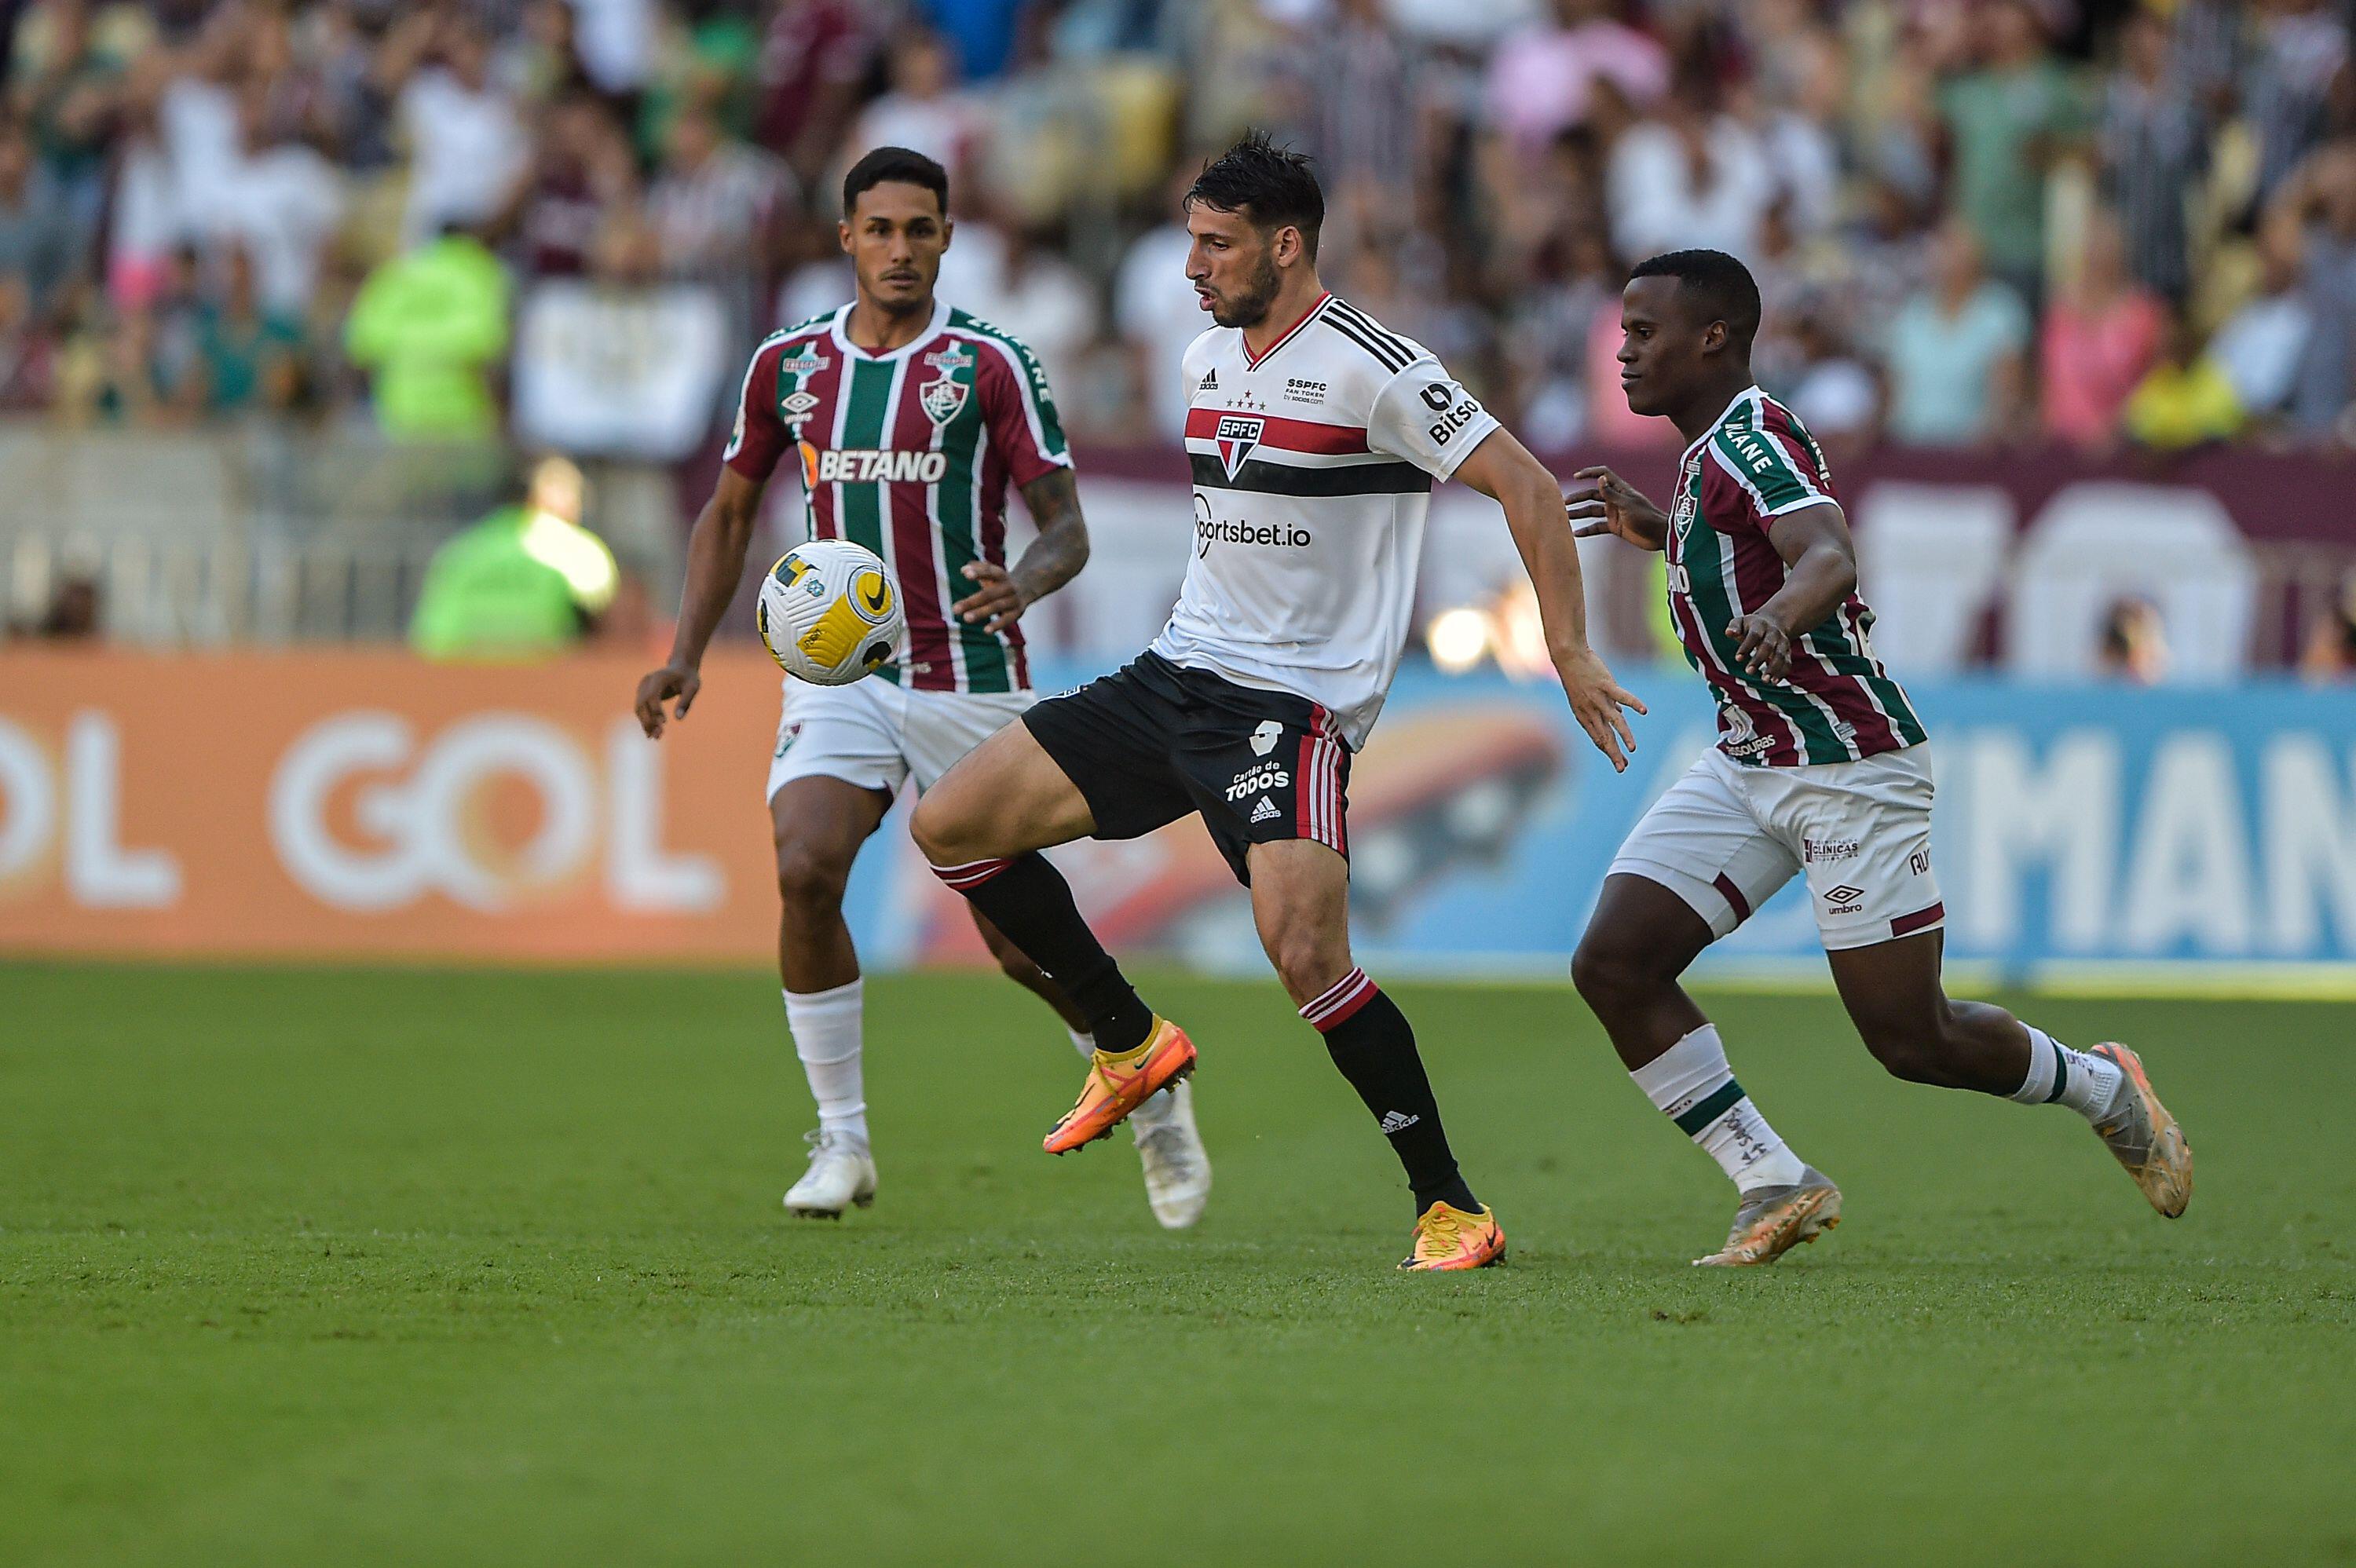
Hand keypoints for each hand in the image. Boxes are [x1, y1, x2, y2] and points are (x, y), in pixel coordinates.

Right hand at [634, 663, 699, 737]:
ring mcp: (642, 687)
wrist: (681, 668)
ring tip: (656, 737)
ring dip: (646, 723)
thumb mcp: (692, 687)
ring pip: (639, 708)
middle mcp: (647, 681)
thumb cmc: (689, 678)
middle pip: (642, 703)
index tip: (664, 722)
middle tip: (659, 735)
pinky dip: (645, 721)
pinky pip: (641, 709)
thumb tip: (679, 718)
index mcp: (659, 677)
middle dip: (649, 720)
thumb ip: (685, 701)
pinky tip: (651, 734)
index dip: (656, 709)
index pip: (652, 695)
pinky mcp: (642, 694)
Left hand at [952, 561, 1031, 634]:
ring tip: (966, 618)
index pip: (989, 572)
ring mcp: (1013, 600)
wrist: (1026, 587)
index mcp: (1000, 575)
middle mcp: (1008, 587)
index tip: (965, 574)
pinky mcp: (1017, 612)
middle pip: (989, 594)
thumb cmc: (1000, 581)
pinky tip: (986, 630)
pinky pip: (1007, 619)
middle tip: (955, 609)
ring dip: (981, 613)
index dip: (978, 572)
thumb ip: (977, 568)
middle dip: (972, 602)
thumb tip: (963, 569)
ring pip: (997, 606)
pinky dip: (998, 625)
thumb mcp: (992, 571)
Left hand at [1556, 646, 1646, 772]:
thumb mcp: (1586, 696)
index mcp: (1585, 715)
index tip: (1620, 763)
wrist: (1568, 657)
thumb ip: (1604, 706)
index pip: (1598, 738)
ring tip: (1632, 748)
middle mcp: (1590, 710)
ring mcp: (1598, 698)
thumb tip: (1620, 712)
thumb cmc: (1579, 676)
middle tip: (1622, 767)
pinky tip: (1643, 711)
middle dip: (1614, 753)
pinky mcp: (1605, 685)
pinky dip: (1633, 703)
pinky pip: (1621, 696)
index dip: (1609, 751)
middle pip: (1604, 736)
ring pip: (1613, 721)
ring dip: (1623, 735)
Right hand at [1565, 466, 1667, 551]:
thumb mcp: (1627, 504)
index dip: (1590, 473)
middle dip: (1578, 497)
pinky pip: (1597, 527)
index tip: (1576, 477)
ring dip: (1579, 513)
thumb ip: (1611, 493)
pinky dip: (1587, 530)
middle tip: (1564, 503)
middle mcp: (1615, 500)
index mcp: (1620, 490)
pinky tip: (1576, 533)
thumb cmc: (1647, 517)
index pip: (1603, 475)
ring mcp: (1614, 513)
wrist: (1659, 535)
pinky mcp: (1615, 527)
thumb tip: (1599, 479)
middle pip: (1593, 494)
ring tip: (1565, 517)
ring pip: (1592, 511)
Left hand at [1726, 613, 1791, 682]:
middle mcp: (1773, 633)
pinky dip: (1782, 672)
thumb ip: (1734, 627)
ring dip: (1773, 668)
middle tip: (1748, 671)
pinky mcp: (1787, 652)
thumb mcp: (1741, 622)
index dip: (1746, 647)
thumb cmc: (1751, 626)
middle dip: (1759, 659)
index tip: (1737, 659)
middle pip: (1768, 646)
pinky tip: (1774, 682)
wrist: (1774, 622)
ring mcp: (1782, 643)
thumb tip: (1728, 632)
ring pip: (1780, 655)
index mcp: (1760, 625)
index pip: (1754, 635)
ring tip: (1764, 680)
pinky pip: (1787, 663)